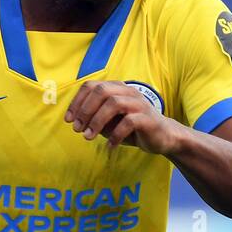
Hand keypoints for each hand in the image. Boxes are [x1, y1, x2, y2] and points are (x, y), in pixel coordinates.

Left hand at [65, 81, 179, 155]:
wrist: (162, 137)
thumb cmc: (132, 128)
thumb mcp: (109, 122)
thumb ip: (95, 118)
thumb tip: (75, 121)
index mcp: (116, 89)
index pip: (92, 86)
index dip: (77, 102)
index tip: (68, 120)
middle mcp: (128, 92)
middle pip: (101, 91)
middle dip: (85, 110)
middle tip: (77, 129)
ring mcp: (139, 104)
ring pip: (114, 104)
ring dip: (97, 121)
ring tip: (88, 137)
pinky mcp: (148, 118)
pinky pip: (128, 122)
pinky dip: (115, 135)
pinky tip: (110, 146)